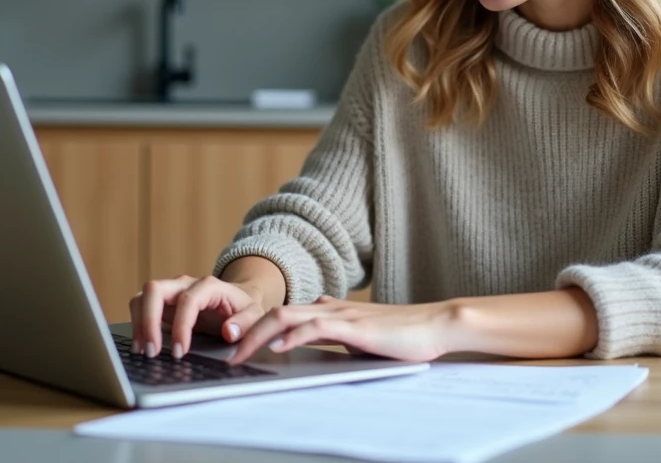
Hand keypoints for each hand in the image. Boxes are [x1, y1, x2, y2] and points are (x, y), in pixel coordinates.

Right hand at [129, 275, 265, 358]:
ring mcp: (171, 291)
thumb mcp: (255, 315)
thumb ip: (246, 322)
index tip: (180, 352)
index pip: (188, 301)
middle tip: (153, 352)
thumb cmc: (244, 309)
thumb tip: (229, 332)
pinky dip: (137, 323)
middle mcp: (185, 284)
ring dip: (139, 322)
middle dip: (149, 321)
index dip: (181, 326)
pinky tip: (141, 345)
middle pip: (155, 289)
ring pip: (143, 296)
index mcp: (209, 286)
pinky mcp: (162, 302)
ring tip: (143, 351)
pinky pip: (141, 305)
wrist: (238, 300)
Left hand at [227, 295, 454, 365]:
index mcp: (330, 310)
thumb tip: (312, 327)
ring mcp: (342, 315)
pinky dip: (293, 336)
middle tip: (225, 349)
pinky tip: (278, 347)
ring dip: (259, 335)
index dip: (255, 327)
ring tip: (239, 352)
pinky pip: (316, 327)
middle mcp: (330, 308)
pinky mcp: (356, 327)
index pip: (283, 314)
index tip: (235, 344)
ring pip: (289, 317)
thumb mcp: (361, 332)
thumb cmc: (403, 333)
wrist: (435, 324)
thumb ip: (336, 329)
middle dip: (246, 331)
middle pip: (277, 313)